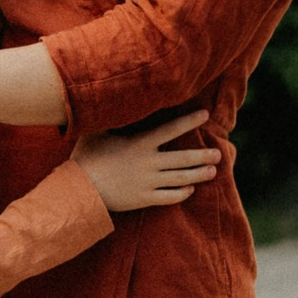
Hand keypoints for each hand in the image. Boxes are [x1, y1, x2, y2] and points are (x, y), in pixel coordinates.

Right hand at [73, 110, 221, 213]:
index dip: (189, 122)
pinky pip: (170, 197)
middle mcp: (148, 163)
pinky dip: (182, 193)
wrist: (80, 190)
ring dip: (199, 174)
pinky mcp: (144, 199)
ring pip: (181, 178)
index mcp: (139, 144)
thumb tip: (111, 99)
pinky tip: (190, 189)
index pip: (170, 130)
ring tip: (213, 171)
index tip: (205, 115)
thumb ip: (110, 119)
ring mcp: (148, 182)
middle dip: (203, 155)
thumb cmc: (86, 159)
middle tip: (218, 153)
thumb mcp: (96, 133)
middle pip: (183, 158)